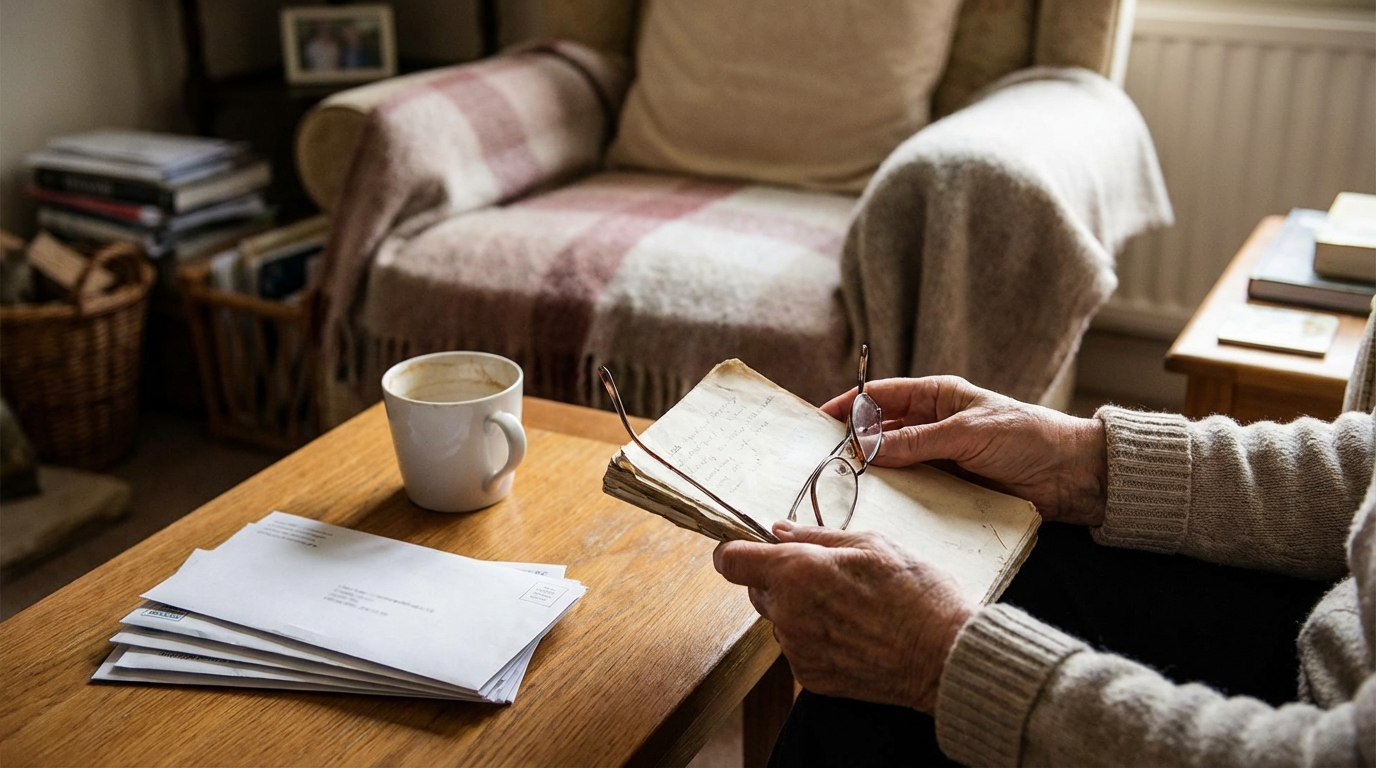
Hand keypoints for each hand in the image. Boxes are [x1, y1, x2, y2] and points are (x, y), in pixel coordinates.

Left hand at [713, 519, 975, 712]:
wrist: (945, 656)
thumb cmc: (917, 594)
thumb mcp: (872, 544)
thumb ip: (816, 535)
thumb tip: (780, 530)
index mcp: (797, 571)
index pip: (731, 561)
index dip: (733, 551)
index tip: (745, 548)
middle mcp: (788, 613)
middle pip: (757, 590)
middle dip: (780, 579)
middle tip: (824, 575)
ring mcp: (798, 649)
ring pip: (780, 620)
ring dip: (801, 610)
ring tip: (850, 607)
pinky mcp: (811, 677)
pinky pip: (799, 649)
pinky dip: (817, 639)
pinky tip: (854, 633)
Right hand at [824, 375, 1106, 525]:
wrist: (1071, 475)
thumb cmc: (1027, 437)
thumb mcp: (967, 433)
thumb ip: (916, 441)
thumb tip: (867, 448)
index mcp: (938, 397)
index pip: (882, 395)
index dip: (849, 405)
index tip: (818, 421)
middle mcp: (934, 425)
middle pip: (881, 430)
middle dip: (854, 442)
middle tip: (823, 460)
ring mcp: (940, 457)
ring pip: (894, 462)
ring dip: (873, 473)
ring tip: (842, 486)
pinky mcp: (949, 487)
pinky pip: (914, 489)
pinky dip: (896, 495)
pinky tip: (878, 505)